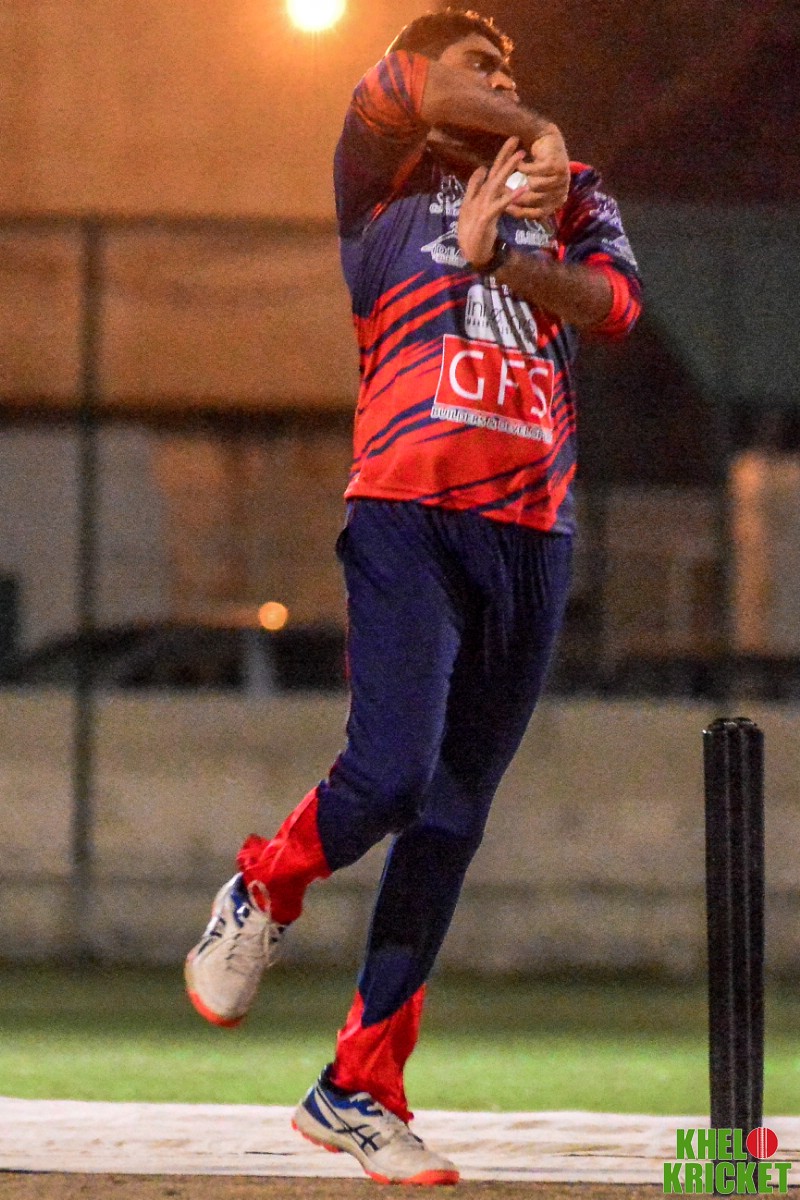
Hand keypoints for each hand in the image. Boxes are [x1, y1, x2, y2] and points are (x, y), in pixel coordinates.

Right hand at [457, 137, 527, 268]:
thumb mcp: (471, 206)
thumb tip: (481, 168)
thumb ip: (475, 187)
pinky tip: (523, 189)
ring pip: (496, 184)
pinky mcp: (486, 218)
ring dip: (508, 170)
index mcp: (482, 193)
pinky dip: (511, 196)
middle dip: (505, 155)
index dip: (502, 155)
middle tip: (516, 139)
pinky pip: (500, 205)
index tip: (513, 140)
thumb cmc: (472, 230)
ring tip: (520, 157)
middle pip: (494, 172)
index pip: (492, 170)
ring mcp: (483, 206)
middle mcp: (482, 196)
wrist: (471, 252)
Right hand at [506, 127, 569, 219]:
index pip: (538, 214)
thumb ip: (526, 200)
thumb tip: (508, 211)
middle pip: (536, 201)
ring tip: (510, 176)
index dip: (521, 212)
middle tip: (502, 193)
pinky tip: (518, 164)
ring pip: (535, 186)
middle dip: (517, 196)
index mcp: (557, 201)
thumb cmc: (537, 166)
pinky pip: (534, 172)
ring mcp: (562, 178)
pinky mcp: (558, 165)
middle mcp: (562, 192)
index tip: (505, 208)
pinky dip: (524, 168)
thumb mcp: (531, 186)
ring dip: (520, 180)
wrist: (547, 139)